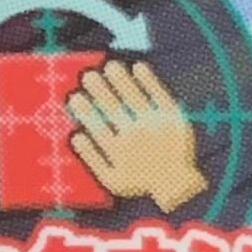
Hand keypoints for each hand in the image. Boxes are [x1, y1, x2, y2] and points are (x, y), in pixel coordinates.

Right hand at [67, 59, 204, 212]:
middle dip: (99, 89)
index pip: (96, 124)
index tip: (75, 96)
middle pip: (112, 108)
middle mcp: (135, 135)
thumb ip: (91, 159)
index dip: (84, 109)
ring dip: (120, 80)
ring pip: (133, 97)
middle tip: (88, 75)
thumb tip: (74, 136)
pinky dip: (149, 80)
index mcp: (117, 150)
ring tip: (110, 66)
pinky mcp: (173, 118)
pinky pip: (159, 95)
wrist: (177, 184)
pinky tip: (139, 67)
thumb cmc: (140, 182)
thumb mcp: (111, 179)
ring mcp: (155, 125)